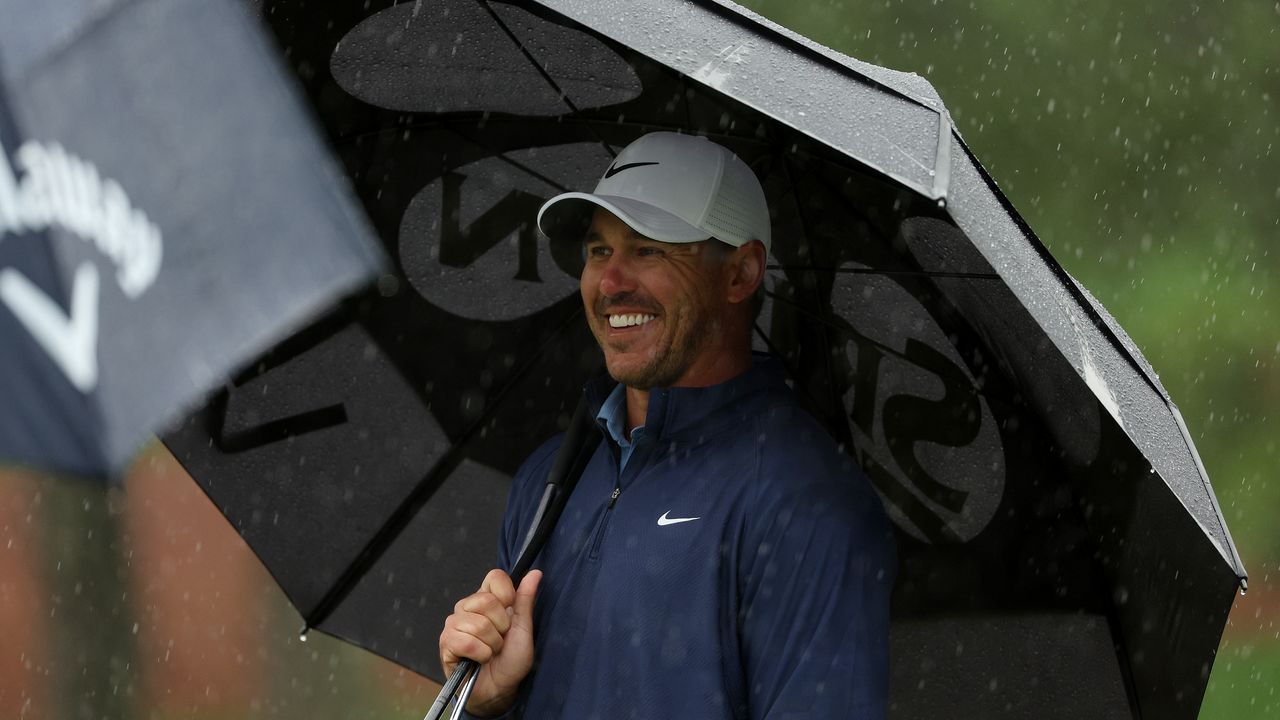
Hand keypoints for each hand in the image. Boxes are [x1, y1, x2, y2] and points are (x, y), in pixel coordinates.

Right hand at [439, 568, 542, 717]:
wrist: (500, 689)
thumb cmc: (511, 660)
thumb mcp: (523, 629)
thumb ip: (525, 600)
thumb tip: (535, 573)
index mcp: (485, 598)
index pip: (494, 577)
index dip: (507, 594)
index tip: (511, 613)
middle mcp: (467, 607)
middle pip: (487, 601)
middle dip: (501, 627)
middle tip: (500, 640)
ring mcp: (454, 623)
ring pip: (479, 624)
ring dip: (492, 645)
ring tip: (490, 651)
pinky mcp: (446, 642)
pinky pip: (467, 642)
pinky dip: (480, 654)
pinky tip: (479, 659)